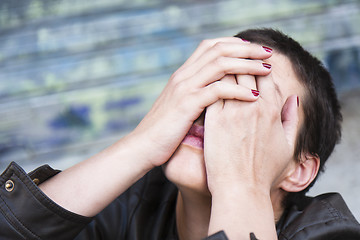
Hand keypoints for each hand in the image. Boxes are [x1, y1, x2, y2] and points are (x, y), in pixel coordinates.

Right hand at [130, 37, 272, 168]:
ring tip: (268, 69)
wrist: (142, 146)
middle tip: (268, 53)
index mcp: (183, 74)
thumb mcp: (181, 106)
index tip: (254, 48)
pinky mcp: (187, 104)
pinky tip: (255, 96)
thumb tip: (220, 92)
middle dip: (247, 49)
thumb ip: (197, 95)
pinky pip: (217, 90)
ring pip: (221, 65)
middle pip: (219, 50)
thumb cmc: (165, 131)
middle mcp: (184, 75)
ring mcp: (184, 88)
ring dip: (247, 65)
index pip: (211, 46)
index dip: (234, 43)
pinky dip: (238, 90)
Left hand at [204, 72, 298, 238]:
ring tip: (219, 63)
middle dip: (241, 60)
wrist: (240, 189)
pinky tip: (206, 78)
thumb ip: (291, 119)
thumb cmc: (264, 171)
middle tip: (233, 55)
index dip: (258, 64)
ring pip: (228, 77)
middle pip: (247, 71)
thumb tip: (294, 99)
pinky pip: (212, 91)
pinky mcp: (214, 120)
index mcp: (272, 110)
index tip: (251, 61)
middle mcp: (254, 106)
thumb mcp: (287, 145)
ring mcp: (232, 112)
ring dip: (225, 67)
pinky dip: (211, 82)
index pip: (266, 75)